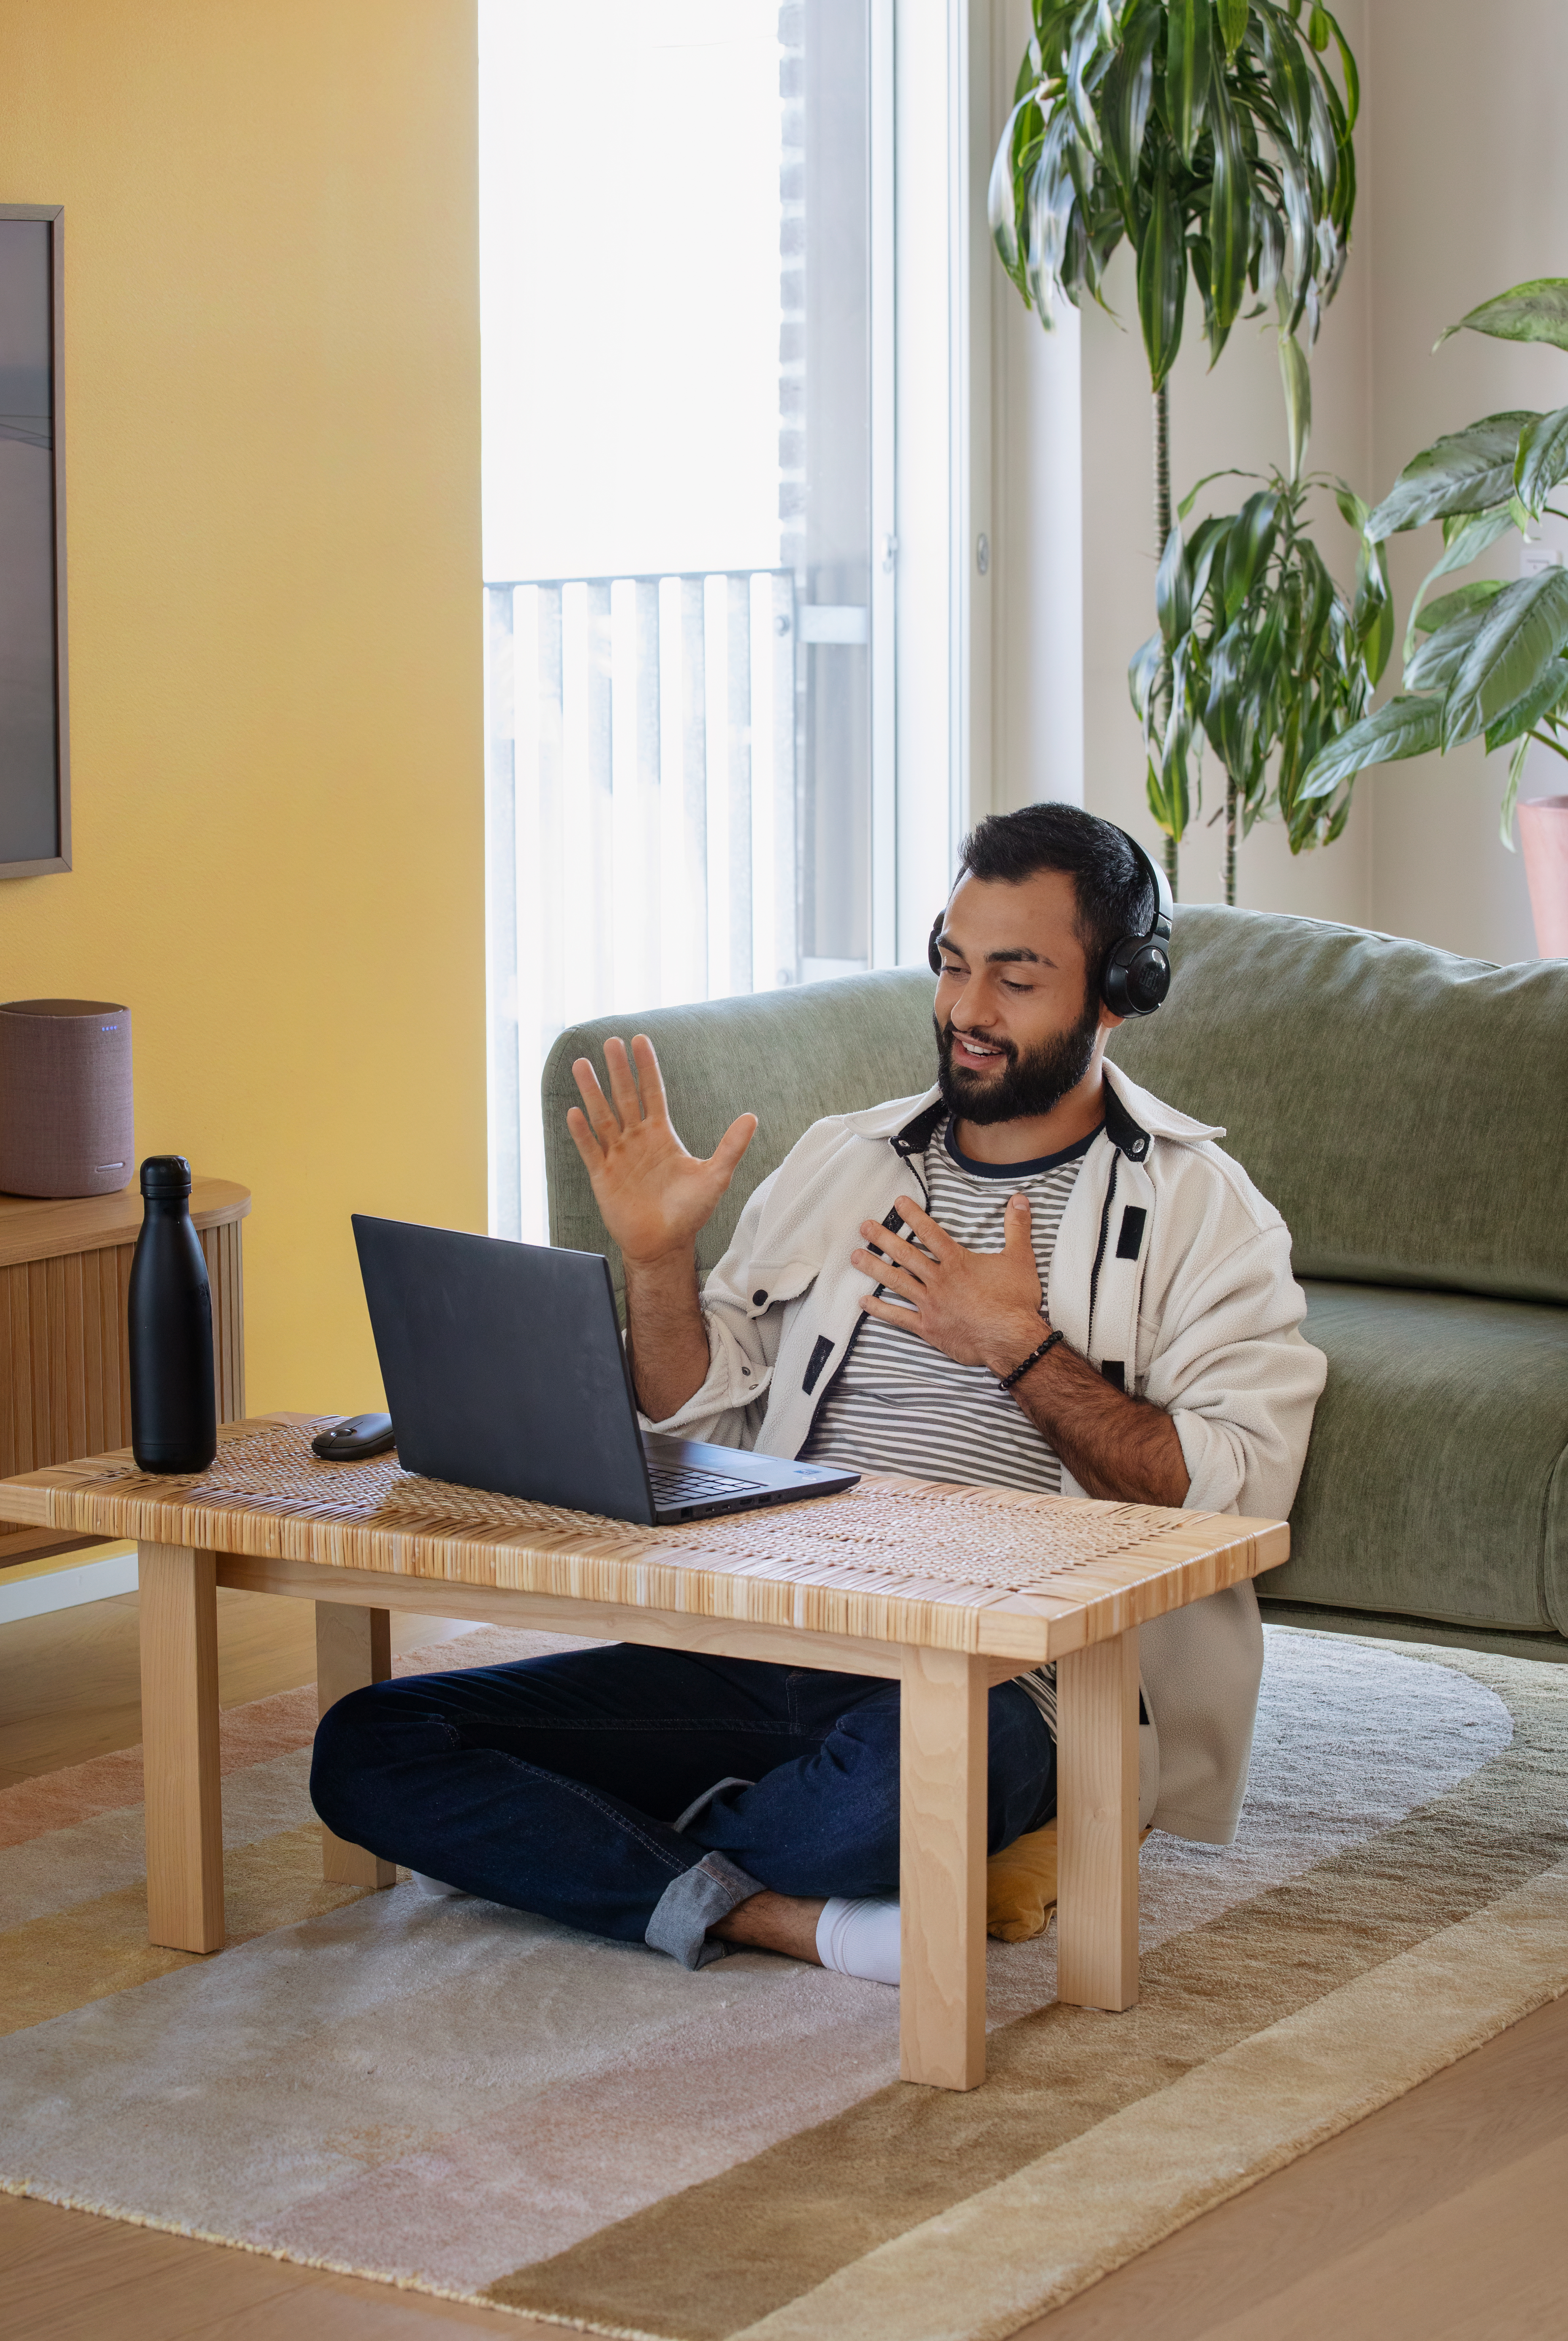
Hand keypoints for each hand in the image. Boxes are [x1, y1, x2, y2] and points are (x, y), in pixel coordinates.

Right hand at [566, 1035, 756, 1267]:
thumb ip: (731, 1147)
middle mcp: (637, 1140)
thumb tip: (752, 1117)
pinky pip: (589, 1150)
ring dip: (592, 1092)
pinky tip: (574, 1113)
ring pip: (602, 1117)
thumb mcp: (715, 1177)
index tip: (640, 1041)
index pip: (653, 1093)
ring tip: (582, 1064)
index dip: (646, 1068)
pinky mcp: (603, 1176)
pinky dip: (581, 1133)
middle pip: (625, 1097)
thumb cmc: (689, 1212)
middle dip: (619, 1070)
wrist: (665, 1244)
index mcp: (661, 1135)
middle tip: (611, 1041)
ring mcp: (617, 1156)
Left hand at [851, 1192, 1046, 1375]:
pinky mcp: (928, 1328)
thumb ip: (1017, 1227)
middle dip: (883, 1238)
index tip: (897, 1203)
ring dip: (874, 1268)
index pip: (930, 1233)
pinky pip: (899, 1317)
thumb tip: (1020, 1199)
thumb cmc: (1015, 1301)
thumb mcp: (1020, 1258)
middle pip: (905, 1254)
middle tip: (864, 1227)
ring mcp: (930, 1304)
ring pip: (897, 1281)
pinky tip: (863, 1302)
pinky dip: (880, 1310)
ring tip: (856, 1256)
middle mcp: (939, 1280)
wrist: (1011, 1339)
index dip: (913, 1216)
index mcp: (957, 1262)